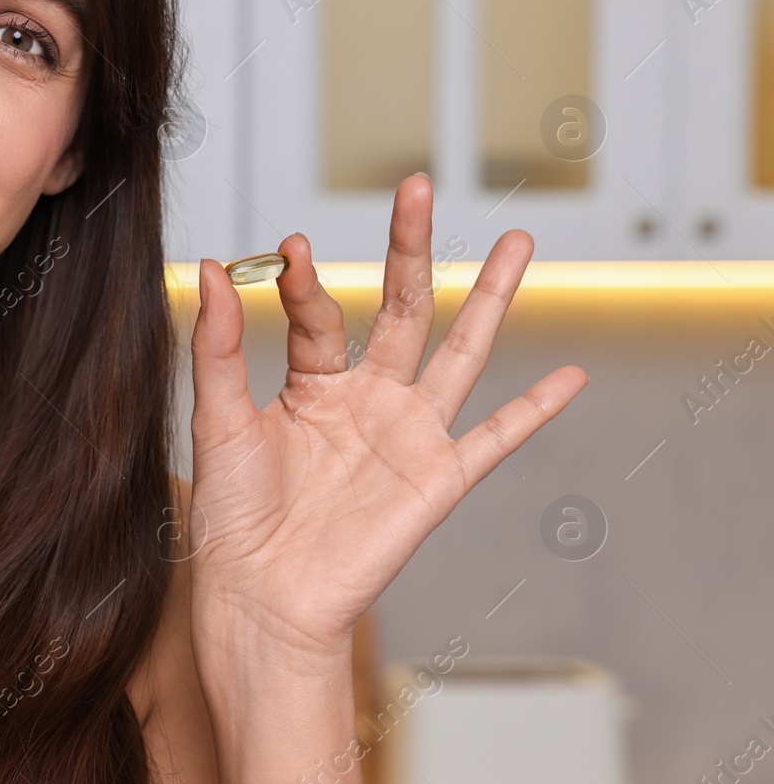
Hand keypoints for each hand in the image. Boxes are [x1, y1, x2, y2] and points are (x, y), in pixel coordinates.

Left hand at [185, 174, 587, 658]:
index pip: (319, 313)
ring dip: (491, 299)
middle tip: (415, 185)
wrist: (259, 599)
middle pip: (402, 308)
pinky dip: (535, 410)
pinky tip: (571, 376)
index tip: (284, 248)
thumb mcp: (217, 422)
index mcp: (312, 385)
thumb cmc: (232, 520)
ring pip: (459, 352)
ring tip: (521, 242)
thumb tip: (213, 267)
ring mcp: (408, 436)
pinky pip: (495, 439)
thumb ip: (218, 347)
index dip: (301, 280)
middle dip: (410, 248)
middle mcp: (367, 400)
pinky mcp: (437, 480)